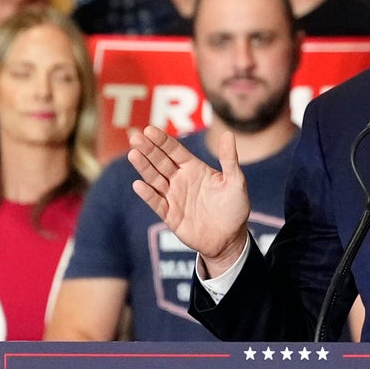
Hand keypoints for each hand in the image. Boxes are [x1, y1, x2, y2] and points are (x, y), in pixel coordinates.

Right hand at [129, 126, 250, 273]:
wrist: (230, 239)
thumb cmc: (235, 208)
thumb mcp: (236, 182)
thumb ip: (229, 159)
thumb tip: (228, 134)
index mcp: (194, 168)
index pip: (174, 151)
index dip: (162, 140)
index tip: (149, 129)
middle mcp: (180, 180)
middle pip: (160, 161)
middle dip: (148, 149)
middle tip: (135, 137)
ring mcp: (173, 197)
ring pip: (154, 179)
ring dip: (144, 167)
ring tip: (133, 154)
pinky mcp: (170, 215)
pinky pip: (156, 202)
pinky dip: (148, 194)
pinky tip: (139, 184)